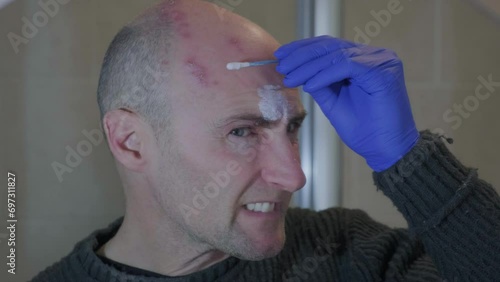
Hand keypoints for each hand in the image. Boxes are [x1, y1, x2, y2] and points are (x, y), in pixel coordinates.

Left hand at [274, 36, 418, 171]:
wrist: (384, 150)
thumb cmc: (363, 130)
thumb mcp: (333, 102)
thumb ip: (319, 83)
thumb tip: (295, 69)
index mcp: (363, 60)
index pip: (329, 46)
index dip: (302, 48)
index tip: (280, 55)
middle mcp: (374, 56)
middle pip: (331, 46)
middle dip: (301, 55)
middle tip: (281, 64)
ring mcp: (381, 61)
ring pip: (336, 54)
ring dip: (308, 66)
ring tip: (290, 76)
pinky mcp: (383, 72)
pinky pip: (347, 66)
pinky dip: (325, 75)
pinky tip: (309, 85)